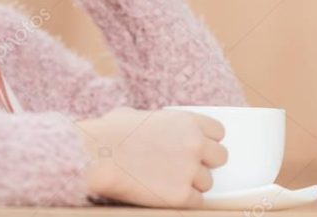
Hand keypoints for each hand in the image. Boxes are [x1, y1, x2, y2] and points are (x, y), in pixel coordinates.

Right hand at [76, 106, 227, 208]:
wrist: (96, 157)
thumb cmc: (109, 133)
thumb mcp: (137, 115)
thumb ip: (158, 122)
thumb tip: (155, 127)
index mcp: (187, 121)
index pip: (218, 132)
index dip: (207, 140)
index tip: (197, 147)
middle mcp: (195, 144)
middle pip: (220, 157)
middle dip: (204, 162)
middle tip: (185, 167)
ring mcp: (189, 171)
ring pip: (207, 182)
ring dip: (192, 183)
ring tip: (169, 181)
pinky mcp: (180, 196)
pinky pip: (196, 202)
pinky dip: (183, 200)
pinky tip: (165, 194)